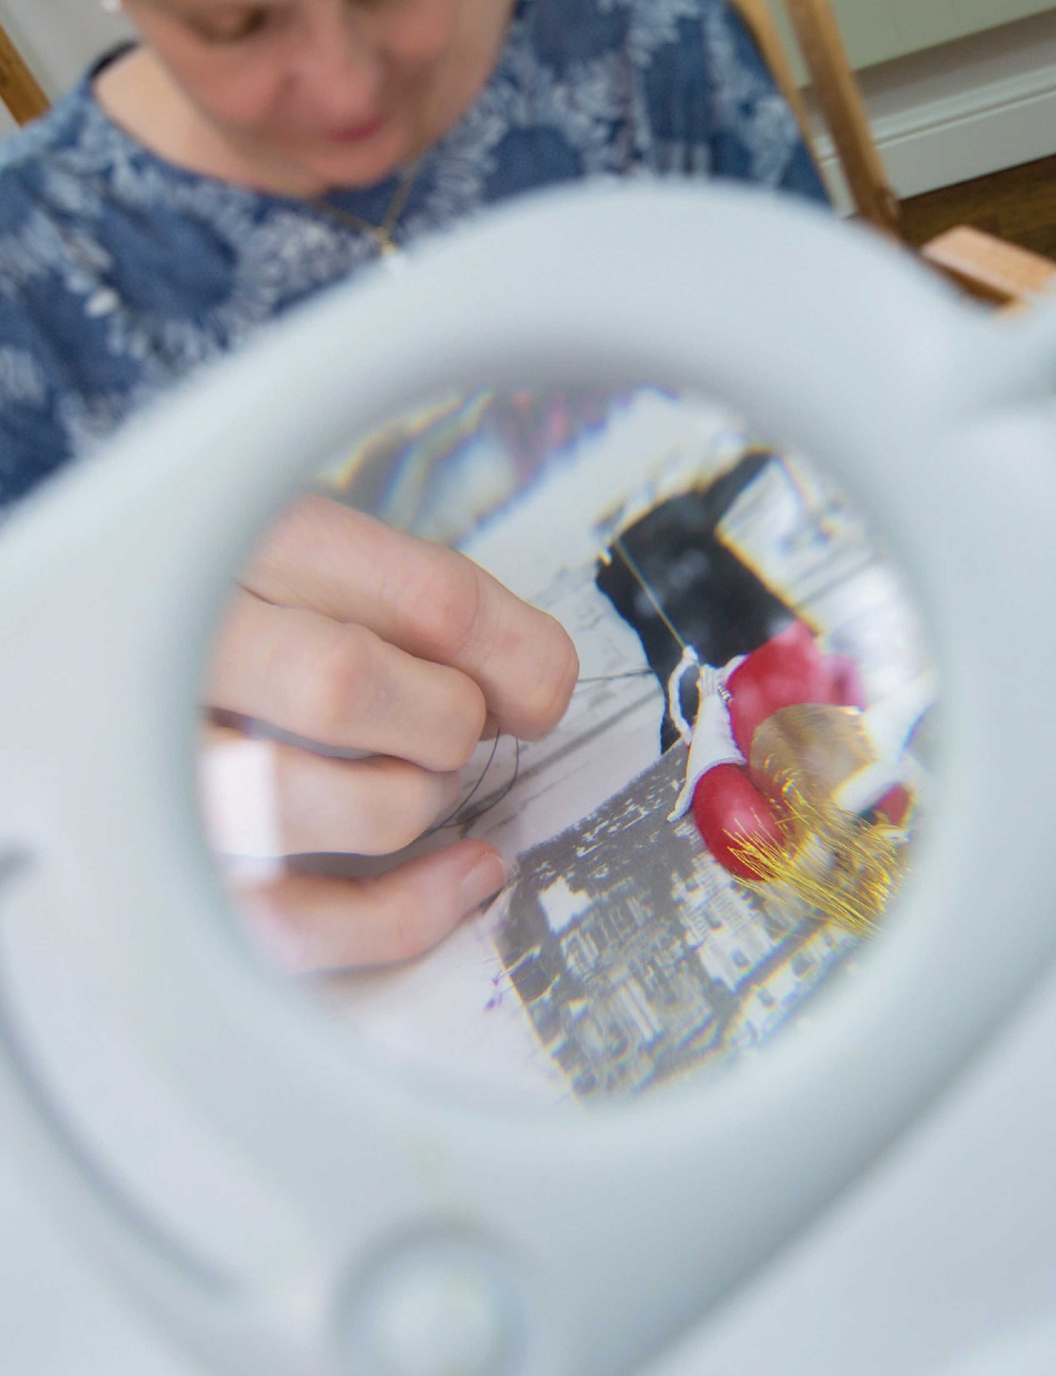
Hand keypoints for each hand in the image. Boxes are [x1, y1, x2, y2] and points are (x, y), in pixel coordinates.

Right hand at [198, 495, 577, 971]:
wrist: (102, 647)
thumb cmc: (245, 609)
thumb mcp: (329, 556)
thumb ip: (429, 602)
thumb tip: (541, 681)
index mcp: (247, 546)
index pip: (416, 595)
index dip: (514, 652)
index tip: (537, 681)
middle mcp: (178, 647)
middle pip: (345, 688)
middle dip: (443, 720)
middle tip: (455, 720)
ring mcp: (155, 764)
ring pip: (300, 801)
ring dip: (408, 799)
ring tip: (419, 777)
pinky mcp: (164, 868)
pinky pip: (285, 922)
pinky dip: (400, 913)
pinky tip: (458, 872)